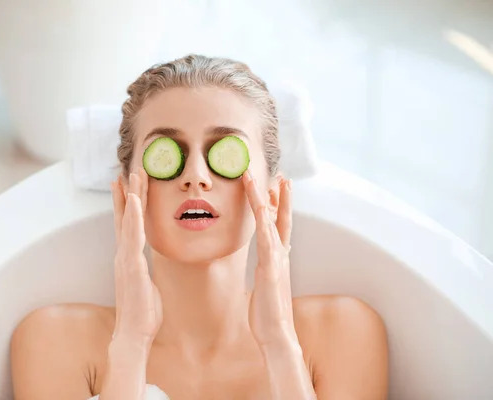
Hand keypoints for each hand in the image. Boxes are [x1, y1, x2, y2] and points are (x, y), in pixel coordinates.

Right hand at [110, 167, 162, 345]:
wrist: (133, 334)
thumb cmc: (142, 314)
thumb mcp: (146, 286)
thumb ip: (144, 273)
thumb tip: (146, 270)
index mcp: (128, 259)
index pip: (128, 226)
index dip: (127, 205)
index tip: (127, 187)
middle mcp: (123, 255)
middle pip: (123, 217)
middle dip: (126, 193)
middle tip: (127, 171)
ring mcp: (125, 259)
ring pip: (127, 220)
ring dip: (129, 196)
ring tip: (132, 175)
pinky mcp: (131, 265)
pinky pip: (132, 235)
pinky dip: (131, 216)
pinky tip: (133, 200)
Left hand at [243, 171, 296, 347]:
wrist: (277, 333)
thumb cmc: (268, 312)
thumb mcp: (268, 284)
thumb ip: (270, 269)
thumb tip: (267, 261)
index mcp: (278, 257)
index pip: (279, 225)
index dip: (279, 205)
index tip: (276, 187)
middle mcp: (280, 255)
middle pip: (281, 218)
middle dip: (280, 196)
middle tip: (281, 176)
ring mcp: (276, 261)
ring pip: (271, 223)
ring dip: (266, 200)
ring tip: (264, 180)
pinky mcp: (270, 270)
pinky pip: (266, 241)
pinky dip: (265, 224)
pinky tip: (262, 210)